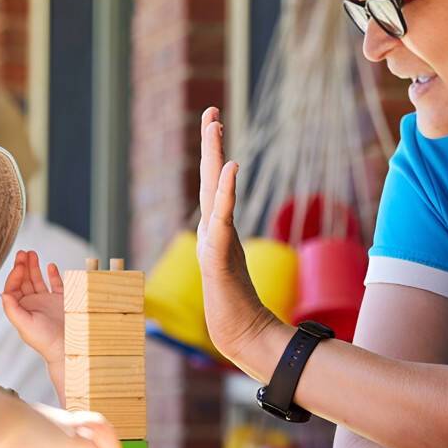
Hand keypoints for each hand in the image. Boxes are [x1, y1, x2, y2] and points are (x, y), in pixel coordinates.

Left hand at [0, 250, 65, 364]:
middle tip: (23, 253)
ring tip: (32, 254)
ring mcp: (46, 301)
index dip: (15, 274)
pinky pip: (56, 284)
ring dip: (34, 267)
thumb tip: (3, 293)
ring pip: (38, 280)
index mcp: (21, 309)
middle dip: (23, 266)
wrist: (67, 346)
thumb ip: (12, 308)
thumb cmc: (45, 340)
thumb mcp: (24, 324)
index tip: (19, 265)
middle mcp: (32, 304)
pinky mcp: (60, 300)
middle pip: (24, 281)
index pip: (13, 287)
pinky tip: (50, 266)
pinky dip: (53, 274)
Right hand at [197, 108, 281, 366]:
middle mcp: (210, 232)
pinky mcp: (218, 257)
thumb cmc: (240, 308)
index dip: (213, 154)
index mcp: (216, 231)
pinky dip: (225, 192)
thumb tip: (236, 241)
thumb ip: (232, 250)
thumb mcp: (236, 269)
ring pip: (211, 192)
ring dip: (213, 157)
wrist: (239, 335)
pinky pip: (222, 219)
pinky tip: (231, 168)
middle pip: (207, 179)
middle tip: (212, 112)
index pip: (214, 186)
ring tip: (216, 126)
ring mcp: (212, 243)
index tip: (215, 123)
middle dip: (209, 144)